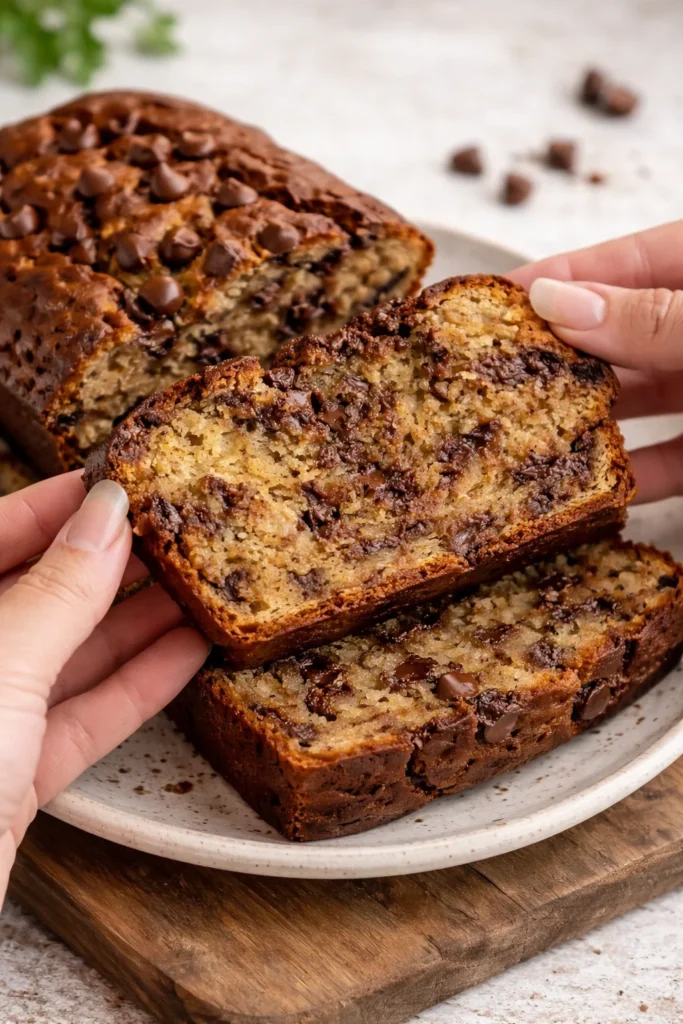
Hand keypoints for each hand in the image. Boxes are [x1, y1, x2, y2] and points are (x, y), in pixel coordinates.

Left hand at [0, 472, 209, 905]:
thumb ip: (59, 591)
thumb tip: (106, 517)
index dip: (52, 505)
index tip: (114, 481)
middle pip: (38, 595)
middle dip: (108, 563)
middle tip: (172, 532)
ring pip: (70, 656)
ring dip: (137, 623)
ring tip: (197, 585)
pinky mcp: (17, 779)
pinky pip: (87, 717)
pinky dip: (139, 687)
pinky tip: (188, 654)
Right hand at [510, 219, 682, 503]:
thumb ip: (653, 317)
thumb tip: (555, 301)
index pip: (623, 261)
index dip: (556, 276)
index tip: (489, 298)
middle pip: (618, 334)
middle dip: (555, 353)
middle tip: (485, 376)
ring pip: (639, 402)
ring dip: (584, 421)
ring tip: (519, 436)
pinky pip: (672, 461)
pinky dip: (637, 478)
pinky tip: (592, 493)